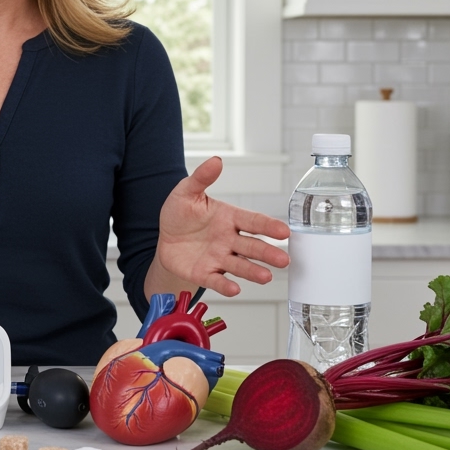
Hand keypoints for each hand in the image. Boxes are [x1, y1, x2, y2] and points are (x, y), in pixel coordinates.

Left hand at [155, 156, 290, 296]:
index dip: (268, 226)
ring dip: (253, 271)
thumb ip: (202, 178)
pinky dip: (225, 285)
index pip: (253, 221)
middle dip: (268, 253)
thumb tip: (216, 161)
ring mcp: (219, 258)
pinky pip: (216, 279)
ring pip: (239, 265)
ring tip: (266, 277)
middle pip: (252, 246)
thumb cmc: (181, 214)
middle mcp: (229, 240)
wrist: (165, 238)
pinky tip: (235, 289)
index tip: (284, 231)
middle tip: (284, 260)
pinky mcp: (205, 273)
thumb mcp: (187, 192)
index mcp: (229, 218)